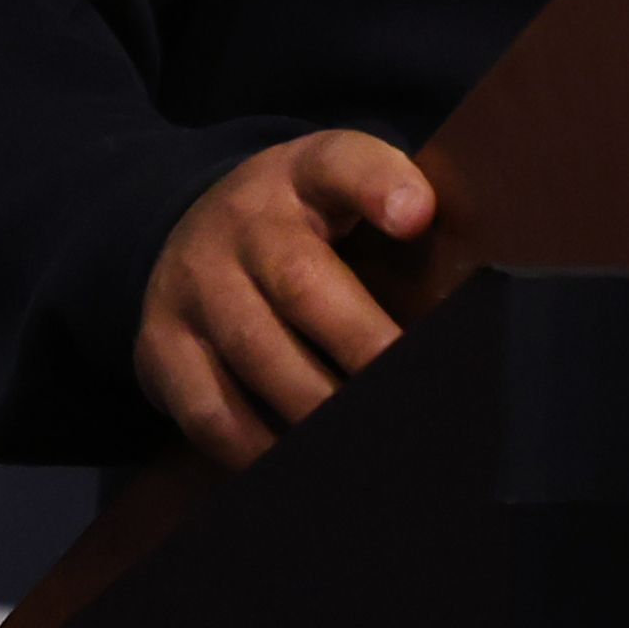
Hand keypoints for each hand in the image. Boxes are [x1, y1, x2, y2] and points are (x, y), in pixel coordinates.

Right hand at [133, 131, 430, 466]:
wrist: (187, 231)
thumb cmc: (300, 226)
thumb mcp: (341, 193)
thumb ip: (395, 216)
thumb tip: (468, 294)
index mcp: (302, 175)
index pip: (341, 163)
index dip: (379, 185)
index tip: (417, 217)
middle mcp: (242, 223)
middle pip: (302, 282)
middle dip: (364, 345)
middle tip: (415, 390)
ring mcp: (194, 284)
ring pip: (257, 354)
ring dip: (319, 409)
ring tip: (371, 441)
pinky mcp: (160, 346)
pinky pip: (211, 410)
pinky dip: (261, 449)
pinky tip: (306, 465)